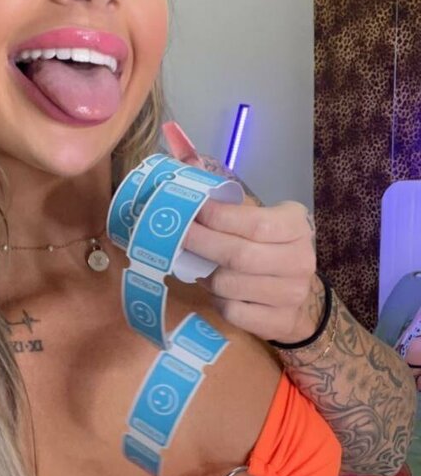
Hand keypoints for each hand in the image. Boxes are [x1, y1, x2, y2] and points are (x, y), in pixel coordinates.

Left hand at [162, 121, 321, 343]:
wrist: (300, 298)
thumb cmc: (269, 248)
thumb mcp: (257, 217)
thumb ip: (224, 193)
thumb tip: (183, 154)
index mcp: (296, 225)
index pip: (253, 222)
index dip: (216, 217)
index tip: (189, 210)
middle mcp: (300, 259)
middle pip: (238, 255)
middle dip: (200, 245)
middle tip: (175, 237)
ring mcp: (291, 293)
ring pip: (231, 286)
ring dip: (207, 277)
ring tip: (202, 268)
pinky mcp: (278, 322)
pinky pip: (233, 311)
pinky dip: (219, 302)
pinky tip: (221, 292)